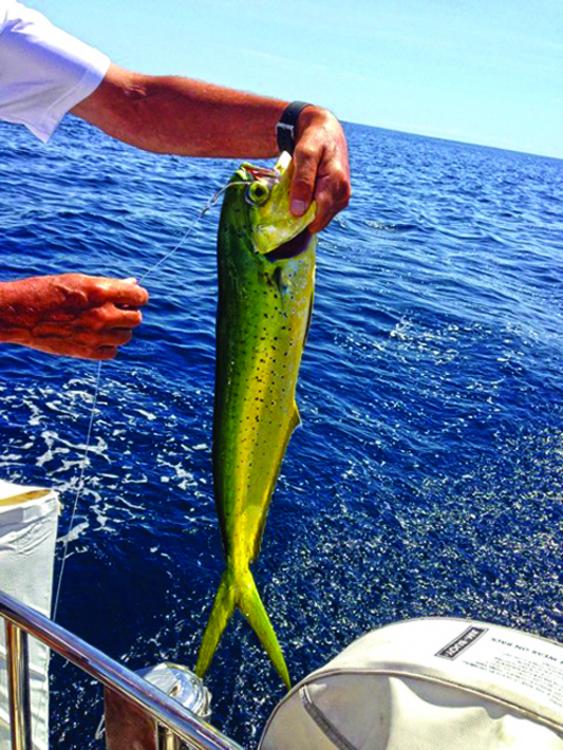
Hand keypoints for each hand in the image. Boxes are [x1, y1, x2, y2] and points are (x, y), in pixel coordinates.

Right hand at [0, 273, 147, 359]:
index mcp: (102, 291)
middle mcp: (103, 314)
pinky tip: (96, 337)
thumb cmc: (49, 291)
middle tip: (116, 311)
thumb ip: (110, 286)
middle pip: (136, 319)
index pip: (140, 296)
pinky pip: (113, 352)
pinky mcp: (87, 352)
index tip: (131, 298)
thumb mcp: (81, 281)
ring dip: (119, 330)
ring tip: (101, 324)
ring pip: (126, 336)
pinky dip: (108, 346)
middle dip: (129, 314)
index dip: (137, 297)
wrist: (21, 313)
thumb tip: (134, 284)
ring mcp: (96, 335)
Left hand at [290, 107, 350, 232]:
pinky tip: (303, 196)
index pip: (317, 216)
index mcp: (336, 184)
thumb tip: (298, 211)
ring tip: (296, 196)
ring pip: (320, 219)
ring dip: (306, 213)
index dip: (300, 221)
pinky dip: (311, 209)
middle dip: (302, 218)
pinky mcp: (340, 199)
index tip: (284, 217)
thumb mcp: (304, 154)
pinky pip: (323, 213)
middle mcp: (343, 194)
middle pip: (318, 220)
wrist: (325, 131)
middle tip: (287, 203)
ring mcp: (343, 198)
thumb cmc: (314, 140)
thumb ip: (302, 181)